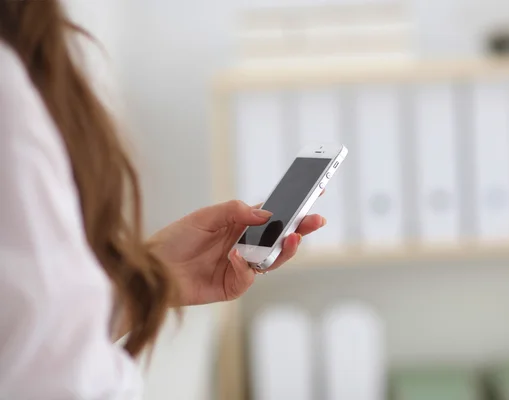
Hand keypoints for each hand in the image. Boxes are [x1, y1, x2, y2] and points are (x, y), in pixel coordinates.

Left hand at [148, 200, 325, 305]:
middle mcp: (245, 245)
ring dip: (285, 249)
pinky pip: (248, 276)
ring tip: (291, 238)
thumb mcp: (204, 217)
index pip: (273, 215)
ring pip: (273, 260)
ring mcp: (241, 267)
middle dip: (300, 229)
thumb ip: (235, 211)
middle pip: (280, 238)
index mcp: (240, 225)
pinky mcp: (233, 286)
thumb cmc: (174, 240)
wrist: (151, 269)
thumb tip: (266, 213)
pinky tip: (235, 256)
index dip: (293, 206)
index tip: (313, 194)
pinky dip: (244, 266)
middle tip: (315, 220)